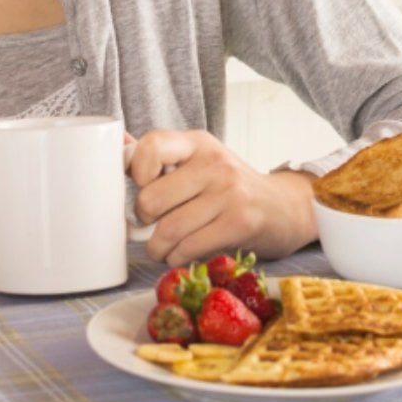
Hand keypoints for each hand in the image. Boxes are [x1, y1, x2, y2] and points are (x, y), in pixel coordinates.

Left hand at [127, 129, 317, 265]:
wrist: (283, 208)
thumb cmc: (230, 187)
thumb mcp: (200, 161)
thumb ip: (161, 157)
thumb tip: (118, 143)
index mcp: (198, 142)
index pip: (151, 145)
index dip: (135, 170)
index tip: (142, 185)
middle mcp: (213, 162)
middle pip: (151, 198)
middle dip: (143, 221)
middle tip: (151, 224)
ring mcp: (229, 192)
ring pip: (168, 230)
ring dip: (157, 248)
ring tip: (162, 247)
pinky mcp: (239, 223)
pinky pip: (189, 248)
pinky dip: (176, 258)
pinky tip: (181, 254)